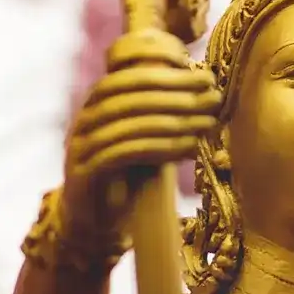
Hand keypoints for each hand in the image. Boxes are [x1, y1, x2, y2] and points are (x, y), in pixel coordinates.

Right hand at [64, 34, 221, 197]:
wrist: (92, 218)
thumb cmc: (124, 174)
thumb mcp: (141, 137)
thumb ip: (160, 114)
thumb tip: (205, 90)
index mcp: (97, 103)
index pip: (130, 78)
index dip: (168, 75)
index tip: (207, 77)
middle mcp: (85, 120)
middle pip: (130, 98)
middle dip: (176, 95)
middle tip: (213, 98)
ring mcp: (81, 146)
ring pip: (128, 125)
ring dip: (173, 122)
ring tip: (206, 123)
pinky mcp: (83, 173)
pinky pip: (121, 154)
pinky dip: (157, 148)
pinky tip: (186, 148)